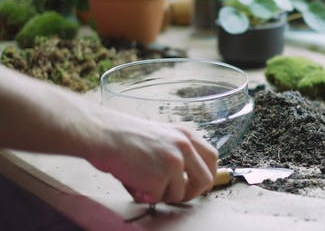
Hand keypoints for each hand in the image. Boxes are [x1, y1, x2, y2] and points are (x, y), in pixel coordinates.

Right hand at [88, 110, 217, 203]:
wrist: (104, 135)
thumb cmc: (126, 136)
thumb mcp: (163, 135)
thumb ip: (179, 150)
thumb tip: (189, 175)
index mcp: (186, 134)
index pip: (212, 157)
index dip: (208, 173)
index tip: (200, 183)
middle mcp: (184, 147)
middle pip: (205, 179)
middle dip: (193, 192)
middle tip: (179, 196)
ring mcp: (174, 162)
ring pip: (180, 193)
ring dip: (163, 194)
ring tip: (145, 182)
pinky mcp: (160, 178)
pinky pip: (159, 198)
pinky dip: (147, 196)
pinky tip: (135, 183)